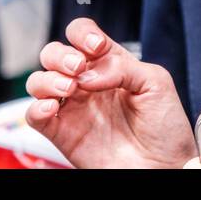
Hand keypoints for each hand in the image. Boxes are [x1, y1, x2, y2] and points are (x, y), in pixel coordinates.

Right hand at [25, 18, 195, 168]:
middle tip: (79, 68)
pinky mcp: (62, 134)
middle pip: (54, 53)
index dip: (83, 34)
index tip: (97, 46)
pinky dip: (36, 107)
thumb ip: (123, 66)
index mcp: (110, 65)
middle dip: (62, 54)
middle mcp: (87, 83)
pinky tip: (53, 106)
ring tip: (70, 88)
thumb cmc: (166, 127)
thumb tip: (89, 72)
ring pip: (38, 81)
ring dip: (48, 78)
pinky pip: (34, 115)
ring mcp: (73, 108)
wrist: (164, 166)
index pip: (82, 35)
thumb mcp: (156, 83)